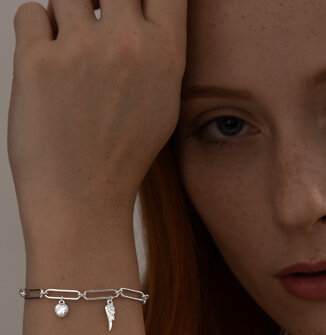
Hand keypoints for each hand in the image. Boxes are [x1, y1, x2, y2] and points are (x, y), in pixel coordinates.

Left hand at [8, 0, 186, 225]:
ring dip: (66, 14)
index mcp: (166, 55)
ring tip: (71, 52)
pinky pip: (30, 14)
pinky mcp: (36, 62)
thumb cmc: (124, 154)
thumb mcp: (163, 104)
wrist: (84, 194)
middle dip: (104, 0)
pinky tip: (49, 63)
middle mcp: (127, 44)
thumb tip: (144, 11)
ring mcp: (80, 50)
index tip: (133, 6)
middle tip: (98, 25)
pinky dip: (36, 31)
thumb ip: (159, 52)